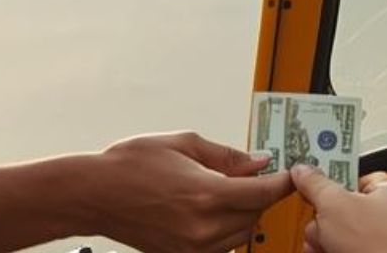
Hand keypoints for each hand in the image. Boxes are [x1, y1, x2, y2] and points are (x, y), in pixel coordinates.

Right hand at [90, 130, 295, 252]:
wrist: (95, 194)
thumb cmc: (131, 164)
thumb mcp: (183, 144)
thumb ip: (227, 156)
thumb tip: (259, 162)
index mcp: (206, 194)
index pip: (263, 193)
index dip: (283, 182)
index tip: (291, 174)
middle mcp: (203, 227)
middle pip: (256, 215)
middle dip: (260, 194)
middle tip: (253, 175)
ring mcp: (194, 248)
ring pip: (242, 233)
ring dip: (244, 213)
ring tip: (225, 190)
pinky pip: (221, 246)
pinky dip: (225, 229)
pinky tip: (211, 211)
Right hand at [290, 165, 386, 252]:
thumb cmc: (373, 246)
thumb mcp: (333, 204)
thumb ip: (316, 184)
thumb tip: (303, 171)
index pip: (360, 175)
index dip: (337, 175)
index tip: (316, 174)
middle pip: (343, 206)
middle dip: (323, 215)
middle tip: (318, 216)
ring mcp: (378, 243)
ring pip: (339, 232)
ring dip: (321, 236)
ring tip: (322, 241)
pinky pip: (341, 249)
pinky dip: (327, 250)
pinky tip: (321, 252)